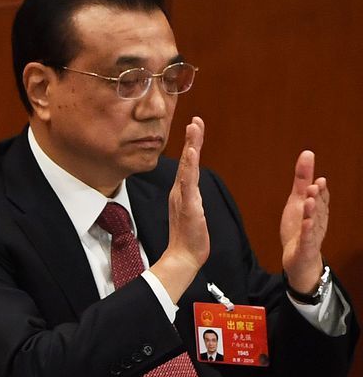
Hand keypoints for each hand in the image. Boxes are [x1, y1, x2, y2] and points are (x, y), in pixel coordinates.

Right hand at [149, 116, 208, 297]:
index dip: (192, 144)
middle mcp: (180, 191)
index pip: (188, 164)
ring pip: (187, 167)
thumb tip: (193, 190)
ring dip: (190, 147)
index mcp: (182, 192)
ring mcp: (183, 197)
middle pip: (187, 160)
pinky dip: (189, 167)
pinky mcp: (188, 206)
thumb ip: (192, 200)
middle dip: (192, 139)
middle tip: (195, 120)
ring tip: (193, 129)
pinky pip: (189, 183)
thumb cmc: (190, 238)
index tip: (195, 126)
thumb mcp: (193, 213)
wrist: (183, 257)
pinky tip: (191, 154)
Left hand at [280, 149, 331, 294]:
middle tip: (314, 186)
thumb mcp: (298, 200)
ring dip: (312, 212)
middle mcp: (317, 221)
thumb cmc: (300, 227)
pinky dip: (306, 233)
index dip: (321, 190)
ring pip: (313, 223)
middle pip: (318, 208)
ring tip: (310, 201)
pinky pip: (306, 240)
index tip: (319, 179)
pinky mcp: (304, 247)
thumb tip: (308, 153)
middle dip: (317, 198)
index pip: (320, 198)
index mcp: (316, 210)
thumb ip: (302, 179)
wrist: (299, 259)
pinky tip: (306, 224)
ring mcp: (312, 235)